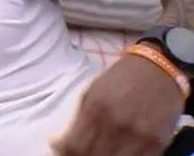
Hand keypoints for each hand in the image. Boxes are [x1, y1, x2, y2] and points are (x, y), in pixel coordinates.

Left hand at [51, 53, 183, 155]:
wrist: (156, 67)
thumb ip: (76, 120)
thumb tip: (57, 144)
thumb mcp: (91, 93)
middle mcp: (116, 124)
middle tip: (80, 153)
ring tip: (98, 152)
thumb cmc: (120, 79)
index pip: (74, 146)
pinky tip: (118, 154)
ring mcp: (138, 135)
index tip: (63, 153)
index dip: (66, 153)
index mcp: (95, 109)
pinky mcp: (157, 142)